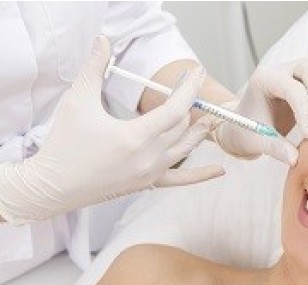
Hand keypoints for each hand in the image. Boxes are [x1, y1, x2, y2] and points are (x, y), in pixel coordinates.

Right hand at [0, 36, 222, 223]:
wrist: (53, 186)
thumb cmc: (64, 145)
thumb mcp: (77, 101)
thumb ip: (94, 69)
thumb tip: (103, 41)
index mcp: (135, 137)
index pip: (175, 109)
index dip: (189, 89)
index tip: (196, 73)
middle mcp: (149, 158)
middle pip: (181, 126)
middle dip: (191, 103)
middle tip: (195, 86)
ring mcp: (151, 173)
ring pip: (185, 148)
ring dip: (200, 131)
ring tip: (213, 116)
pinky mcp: (148, 184)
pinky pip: (181, 180)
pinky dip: (201, 175)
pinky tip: (219, 170)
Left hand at [211, 55, 307, 164]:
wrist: (245, 125)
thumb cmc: (247, 132)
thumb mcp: (257, 142)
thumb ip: (275, 149)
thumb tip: (295, 158)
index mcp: (264, 80)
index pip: (293, 89)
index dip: (305, 113)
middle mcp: (280, 69)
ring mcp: (294, 69)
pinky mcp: (305, 74)